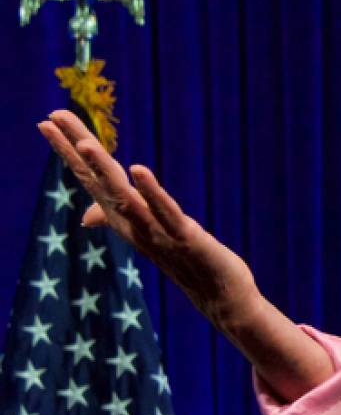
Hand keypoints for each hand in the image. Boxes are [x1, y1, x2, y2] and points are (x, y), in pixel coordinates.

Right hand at [37, 110, 257, 324]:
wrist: (220, 296)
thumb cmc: (186, 262)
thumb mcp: (150, 235)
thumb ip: (118, 219)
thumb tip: (87, 215)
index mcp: (125, 219)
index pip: (90, 179)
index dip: (68, 151)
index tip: (46, 120)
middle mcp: (133, 225)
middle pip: (100, 182)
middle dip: (75, 149)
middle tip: (51, 117)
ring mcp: (157, 232)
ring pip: (124, 198)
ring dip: (104, 171)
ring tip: (85, 143)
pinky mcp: (185, 238)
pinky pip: (165, 212)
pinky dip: (151, 192)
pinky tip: (139, 169)